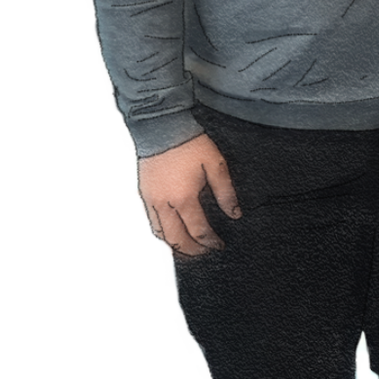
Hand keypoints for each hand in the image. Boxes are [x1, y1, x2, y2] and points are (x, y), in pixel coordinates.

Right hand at [138, 134, 239, 257]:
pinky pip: (151, 221)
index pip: (198, 231)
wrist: (161, 126)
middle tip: (204, 252)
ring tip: (188, 247)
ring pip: (160, 233)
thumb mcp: (215, 165)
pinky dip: (162, 231)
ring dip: (175, 244)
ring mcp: (151, 200)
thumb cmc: (188, 142)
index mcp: (183, 198)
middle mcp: (164, 204)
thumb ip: (226, 192)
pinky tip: (172, 230)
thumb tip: (234, 213)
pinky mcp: (144, 193)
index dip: (210, 242)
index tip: (219, 245)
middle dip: (192, 250)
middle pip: (176, 240)